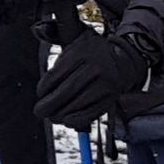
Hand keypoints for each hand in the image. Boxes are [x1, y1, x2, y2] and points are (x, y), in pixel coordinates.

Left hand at [33, 28, 148, 128]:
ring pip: (76, 105)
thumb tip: (41, 64)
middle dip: (48, 105)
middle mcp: (94, 68)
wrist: (124, 59)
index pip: (56, 75)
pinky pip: (90, 113)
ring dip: (60, 115)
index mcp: (81, 53)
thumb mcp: (77, 42)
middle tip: (39, 111)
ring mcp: (104, 85)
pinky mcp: (110, 98)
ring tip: (52, 116)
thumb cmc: (92, 53)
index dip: (44, 88)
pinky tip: (67, 120)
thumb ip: (59, 50)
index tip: (40, 94)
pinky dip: (76, 120)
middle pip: (65, 92)